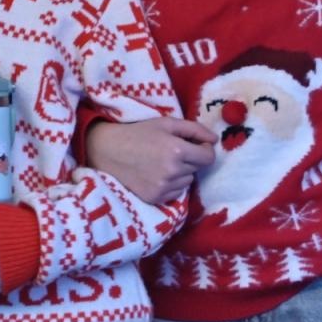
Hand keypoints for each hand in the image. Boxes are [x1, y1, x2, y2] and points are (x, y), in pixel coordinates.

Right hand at [86, 117, 214, 204]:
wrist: (107, 151)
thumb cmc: (138, 133)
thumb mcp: (166, 123)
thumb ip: (194, 129)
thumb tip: (214, 140)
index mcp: (176, 150)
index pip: (208, 157)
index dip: (203, 150)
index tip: (193, 146)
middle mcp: (172, 171)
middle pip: (197, 169)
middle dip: (189, 159)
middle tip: (170, 151)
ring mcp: (163, 187)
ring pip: (187, 181)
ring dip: (180, 172)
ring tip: (160, 163)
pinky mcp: (155, 198)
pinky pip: (176, 192)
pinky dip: (170, 184)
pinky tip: (154, 174)